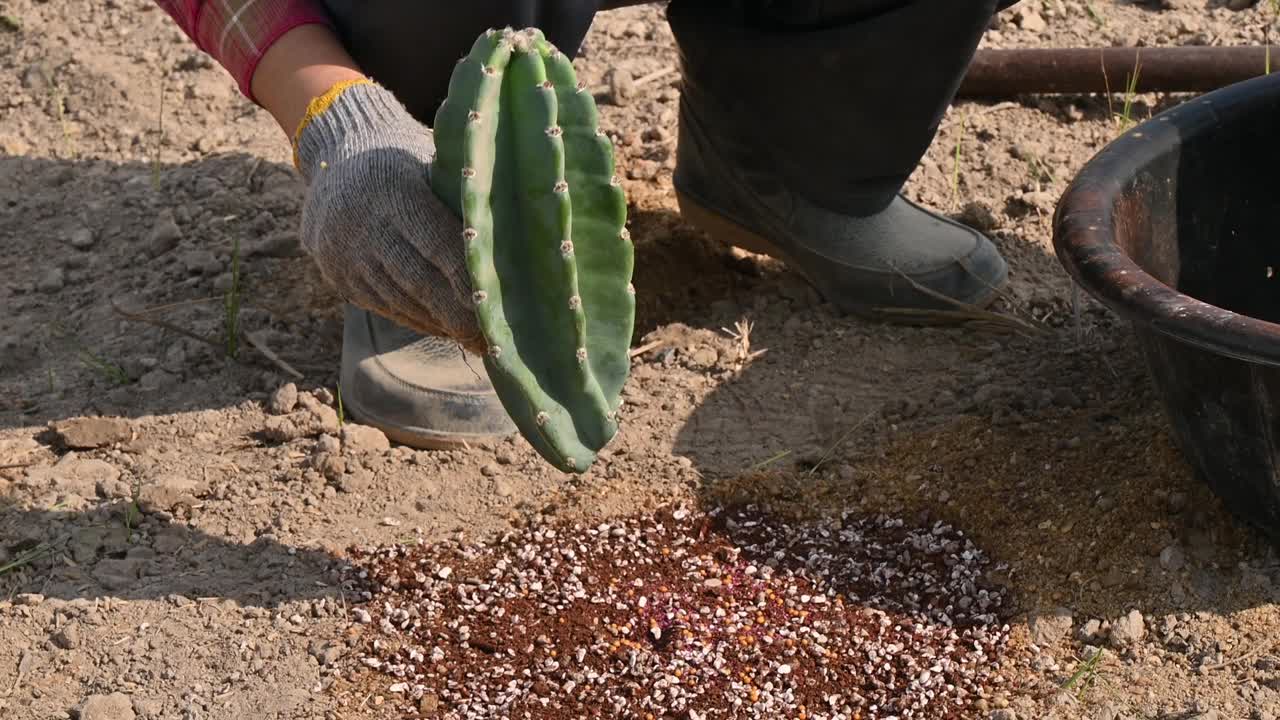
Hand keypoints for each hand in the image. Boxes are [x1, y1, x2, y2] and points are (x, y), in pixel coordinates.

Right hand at [292, 79, 484, 353]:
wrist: (335, 163)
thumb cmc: (408, 164)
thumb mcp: (431, 164)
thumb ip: (462, 198)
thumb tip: (518, 237)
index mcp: (396, 190)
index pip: (439, 245)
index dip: (469, 280)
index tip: (501, 308)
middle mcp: (365, 225)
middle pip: (419, 282)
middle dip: (459, 317)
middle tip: (494, 343)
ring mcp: (346, 255)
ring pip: (402, 301)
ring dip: (442, 325)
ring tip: (478, 341)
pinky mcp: (339, 278)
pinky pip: (385, 308)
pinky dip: (419, 321)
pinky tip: (446, 329)